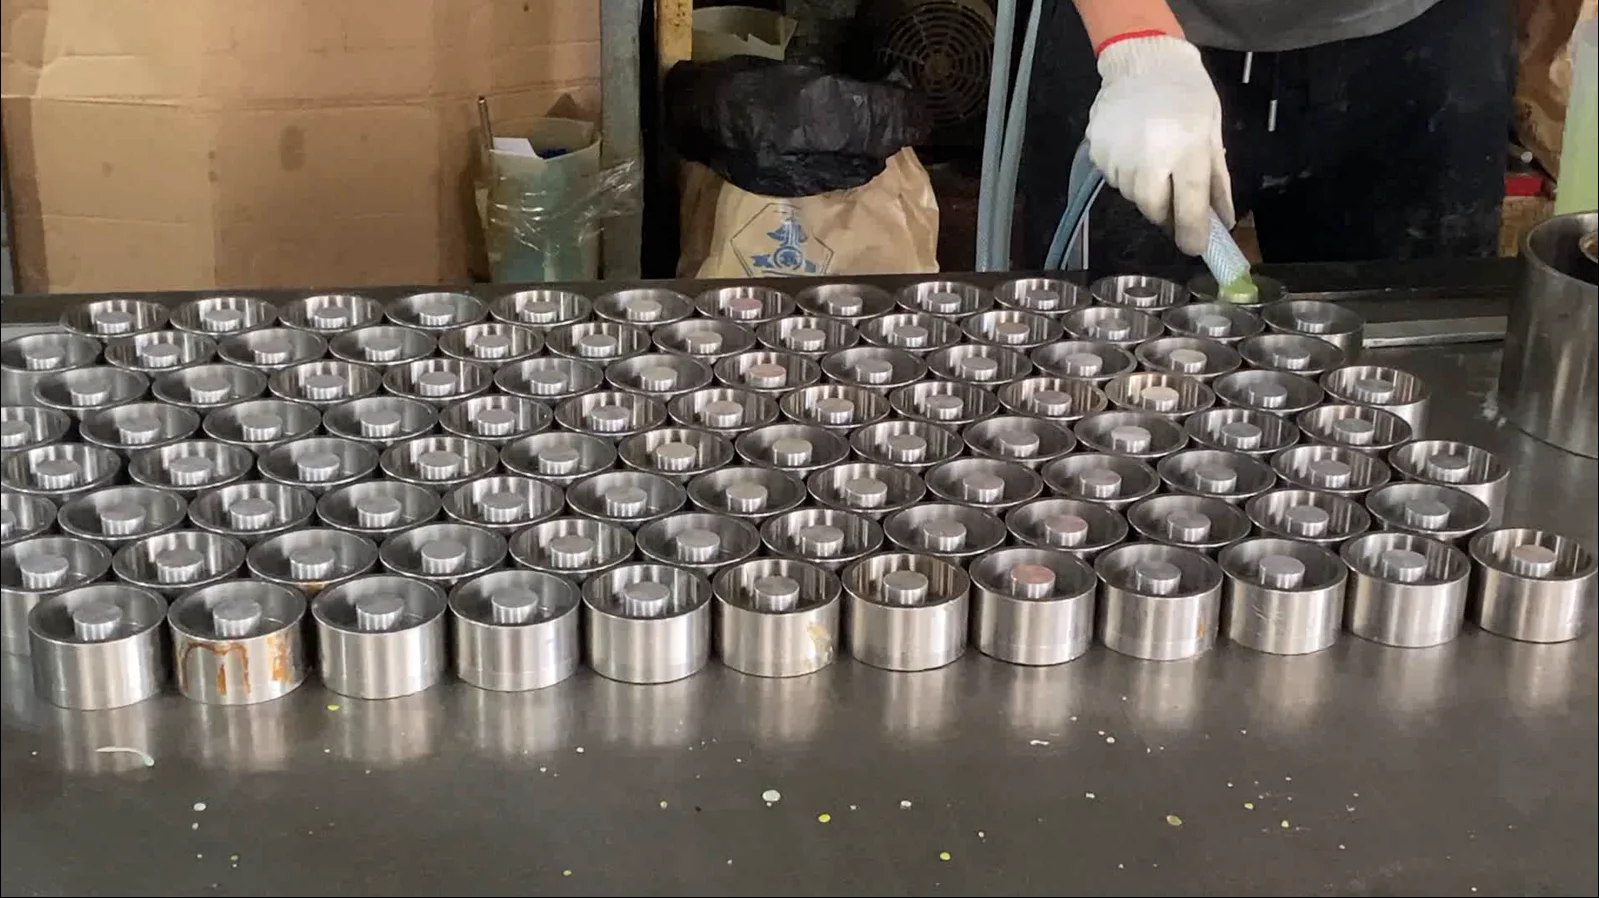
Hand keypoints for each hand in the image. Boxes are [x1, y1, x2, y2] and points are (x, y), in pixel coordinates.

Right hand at [1086, 35, 1234, 255]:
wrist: (1143, 61)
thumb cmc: (1186, 93)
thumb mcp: (1211, 132)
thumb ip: (1216, 180)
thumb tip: (1221, 221)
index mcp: (1186, 150)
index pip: (1189, 207)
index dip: (1192, 234)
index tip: (1195, 248)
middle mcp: (1150, 158)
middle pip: (1154, 209)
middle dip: (1166, 211)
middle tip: (1174, 196)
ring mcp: (1120, 157)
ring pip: (1133, 196)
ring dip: (1146, 190)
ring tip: (1154, 159)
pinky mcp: (1098, 153)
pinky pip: (1115, 179)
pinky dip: (1127, 174)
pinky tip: (1135, 149)